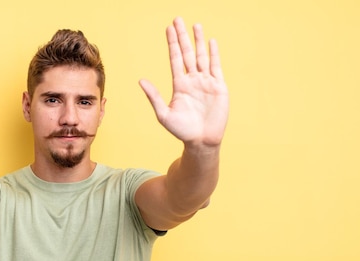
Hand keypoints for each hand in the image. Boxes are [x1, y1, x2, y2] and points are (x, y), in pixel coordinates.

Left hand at [139, 18, 228, 147]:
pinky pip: (216, 67)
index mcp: (179, 85)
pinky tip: (211, 42)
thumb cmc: (181, 131)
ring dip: (198, 41)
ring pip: (201, 56)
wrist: (201, 141)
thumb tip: (141, 80)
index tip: (169, 29)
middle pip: (187, 53)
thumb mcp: (164, 114)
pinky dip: (214, 54)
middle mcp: (192, 80)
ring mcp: (206, 82)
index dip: (172, 44)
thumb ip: (154, 96)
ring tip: (195, 25)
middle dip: (183, 37)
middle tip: (178, 19)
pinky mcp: (219, 87)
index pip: (175, 59)